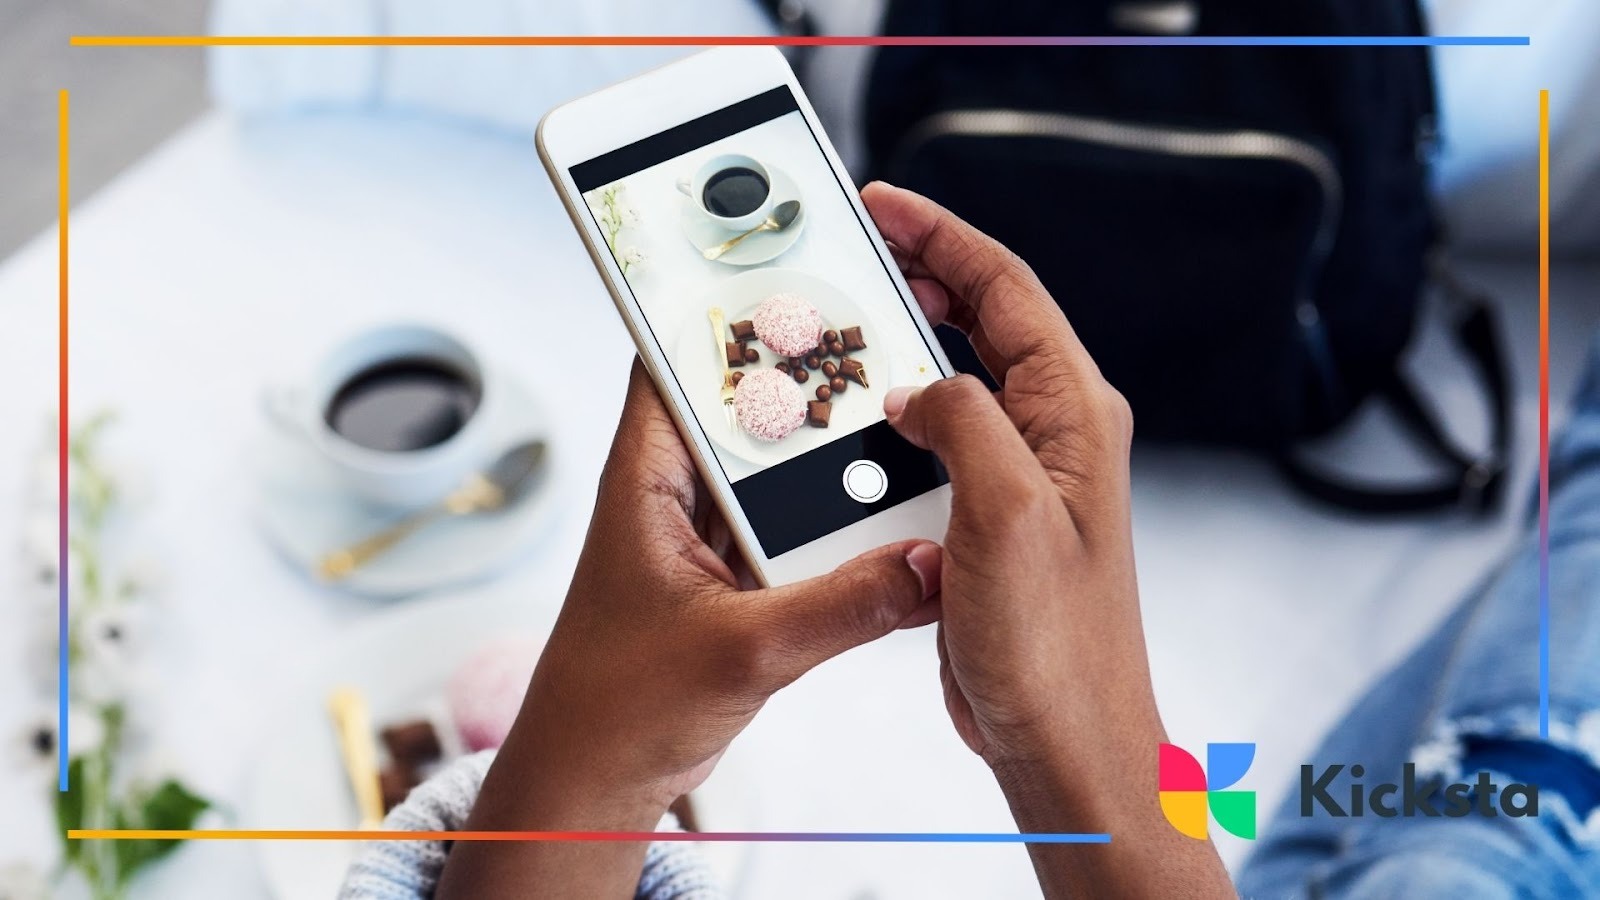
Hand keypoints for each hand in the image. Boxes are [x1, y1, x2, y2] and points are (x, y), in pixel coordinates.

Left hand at [437, 359, 940, 898]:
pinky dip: (827, 515)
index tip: (780, 262)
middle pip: (739, 402)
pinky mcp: (730, 580)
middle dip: (799, 370)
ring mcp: (702, 537)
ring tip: (891, 412)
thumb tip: (923, 566)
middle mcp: (672, 494)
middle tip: (871, 330)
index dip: (717, 305)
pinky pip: (786, 524)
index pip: (673, 359)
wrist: (593, 785)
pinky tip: (877, 509)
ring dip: (820, 449)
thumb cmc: (615, 709)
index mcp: (645, 479)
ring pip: (769, 466)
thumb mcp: (740, 652)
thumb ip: (838, 608)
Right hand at [864, 182, 1231, 897]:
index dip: (942, 237)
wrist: (1065, 741)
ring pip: (953, 381)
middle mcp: (1054, 435)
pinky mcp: (986, 519)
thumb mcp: (1007, 513)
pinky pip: (935, 444)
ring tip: (841, 324)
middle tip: (853, 246)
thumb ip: (963, 423)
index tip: (884, 203)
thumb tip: (915, 387)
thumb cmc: (1056, 647)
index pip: (1006, 290)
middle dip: (920, 274)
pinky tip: (851, 422)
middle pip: (982, 321)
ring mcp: (1020, 477)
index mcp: (1073, 415)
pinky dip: (892, 419)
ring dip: (900, 349)